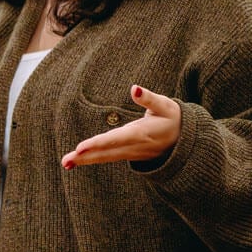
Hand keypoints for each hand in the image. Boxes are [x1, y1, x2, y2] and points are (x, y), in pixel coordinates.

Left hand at [61, 85, 179, 168]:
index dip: (97, 144)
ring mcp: (130, 153)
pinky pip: (107, 157)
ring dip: (85, 160)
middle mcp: (133, 146)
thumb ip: (149, 98)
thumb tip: (134, 88)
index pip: (115, 139)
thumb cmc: (174, 118)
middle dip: (85, 157)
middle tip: (65, 161)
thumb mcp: (166, 105)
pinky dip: (92, 159)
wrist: (186, 142)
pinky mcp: (128, 154)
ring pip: (104, 157)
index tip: (80, 148)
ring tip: (65, 163)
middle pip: (105, 152)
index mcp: (140, 134)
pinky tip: (77, 160)